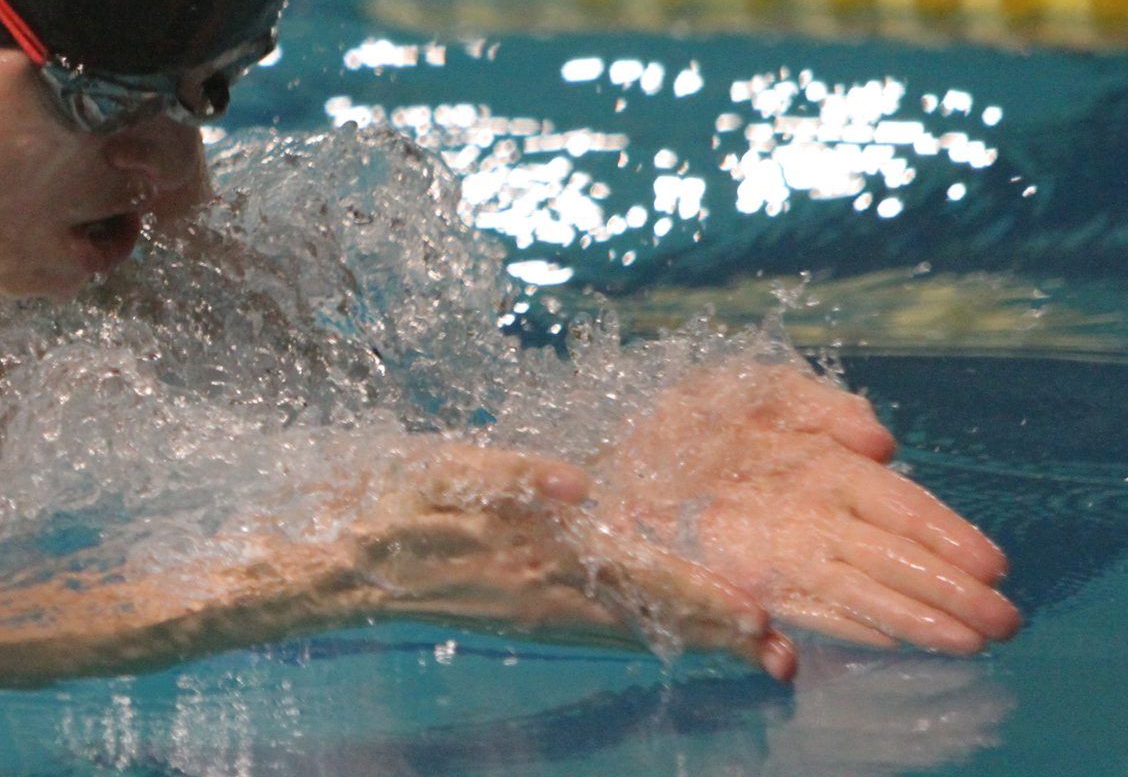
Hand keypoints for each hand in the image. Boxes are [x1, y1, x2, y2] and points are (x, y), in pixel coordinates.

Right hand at [333, 444, 797, 680]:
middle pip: (649, 616)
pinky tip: (678, 640)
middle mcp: (547, 595)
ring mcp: (540, 614)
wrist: (345, 567)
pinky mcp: (530, 619)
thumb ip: (511, 473)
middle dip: (716, 633)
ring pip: (634, 630)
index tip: (757, 614)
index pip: (638, 578)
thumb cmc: (396, 509)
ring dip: (693, 640)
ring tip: (754, 653)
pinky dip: (651, 637)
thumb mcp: (445, 472)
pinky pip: (604, 633)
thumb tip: (574, 482)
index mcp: (536, 555)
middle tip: (781, 656)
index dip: (699, 596)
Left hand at [589, 364, 1018, 654]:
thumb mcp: (751, 387)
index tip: (994, 566)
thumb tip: (880, 439)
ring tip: (967, 641)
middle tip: (1005, 622)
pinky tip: (885, 638)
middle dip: (948, 591)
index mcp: (824, 469)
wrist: (606, 448)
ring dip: (911, 617)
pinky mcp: (741, 578)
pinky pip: (804, 604)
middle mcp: (813, 519)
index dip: (947, 536)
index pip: (901, 508)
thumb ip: (817, 404)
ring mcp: (781, 552)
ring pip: (861, 589)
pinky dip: (841, 622)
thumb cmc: (686, 416)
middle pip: (893, 559)